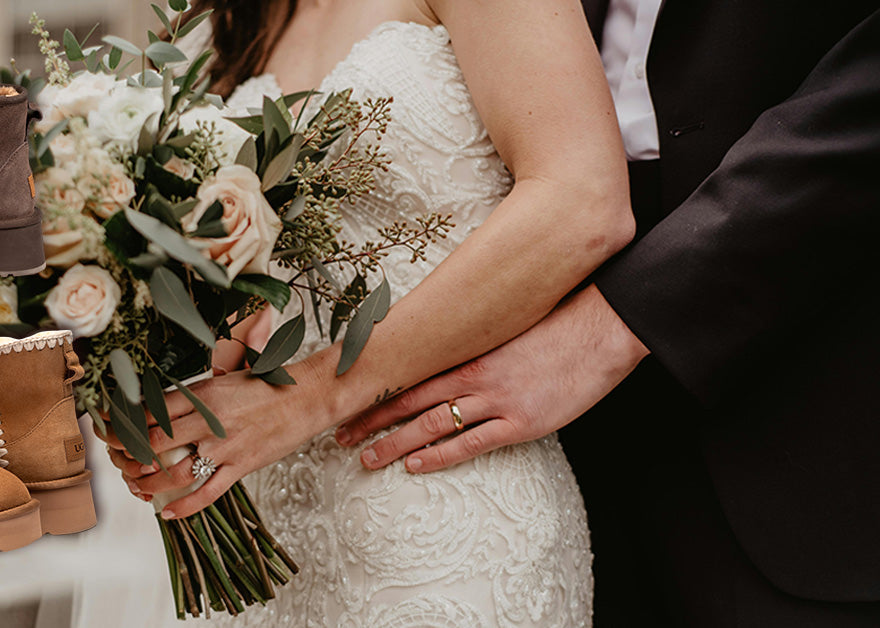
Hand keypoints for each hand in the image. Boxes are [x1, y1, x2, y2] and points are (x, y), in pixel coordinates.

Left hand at [102, 361, 335, 518]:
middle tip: (120, 461)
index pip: (152, 410)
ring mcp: (226, 446)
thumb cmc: (268, 386)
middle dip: (131, 455)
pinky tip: (168, 512)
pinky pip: (208, 492)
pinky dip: (185, 506)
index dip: (127, 424)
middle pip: (156, 441)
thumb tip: (162, 406)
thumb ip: (194, 396)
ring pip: (176, 471)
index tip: (113, 432)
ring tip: (137, 487)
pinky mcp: (242, 466)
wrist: (308, 396)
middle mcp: (210, 420)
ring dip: (150, 483)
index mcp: (203, 394)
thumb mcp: (224, 380)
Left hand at [334, 285, 648, 472]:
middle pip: (409, 399)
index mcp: (469, 348)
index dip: (377, 388)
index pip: (410, 372)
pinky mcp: (521, 422)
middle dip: (372, 419)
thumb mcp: (508, 326)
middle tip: (340, 435)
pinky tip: (414, 465)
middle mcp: (474, 374)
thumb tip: (448, 346)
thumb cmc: (557, 323)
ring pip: (431, 424)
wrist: (602, 329)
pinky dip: (438, 456)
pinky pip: (471, 444)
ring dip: (395, 443)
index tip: (348, 398)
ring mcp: (496, 400)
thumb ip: (476, 341)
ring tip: (367, 457)